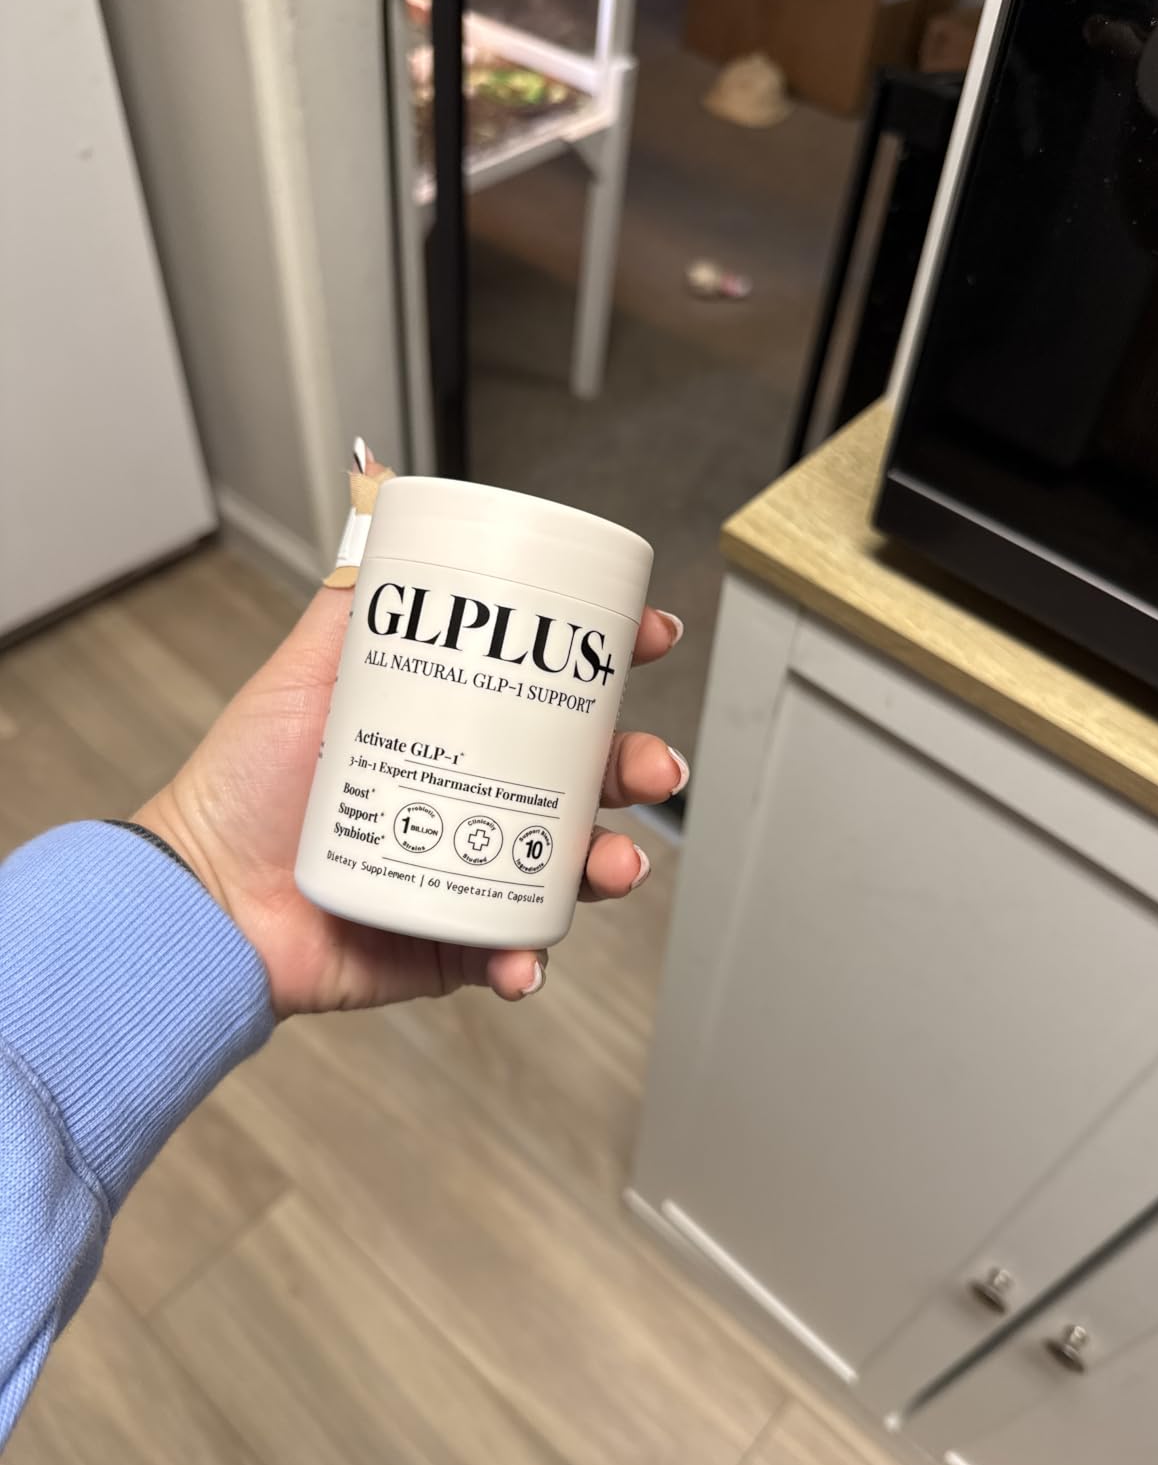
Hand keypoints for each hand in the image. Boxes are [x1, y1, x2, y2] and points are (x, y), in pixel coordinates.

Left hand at [137, 518, 684, 1017]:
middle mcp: (475, 796)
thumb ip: (350, 600)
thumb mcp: (305, 670)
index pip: (550, 692)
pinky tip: (523, 956)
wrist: (200, 896)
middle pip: (584, 778)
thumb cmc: (243, 785)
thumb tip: (382, 508)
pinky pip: (512, 948)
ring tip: (608, 864)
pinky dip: (528, 956)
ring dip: (608, 863)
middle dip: (634, 768)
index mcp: (456, 728)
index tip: (649, 638)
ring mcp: (469, 867)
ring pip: (568, 864)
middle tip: (650, 766)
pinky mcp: (453, 941)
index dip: (610, 666)